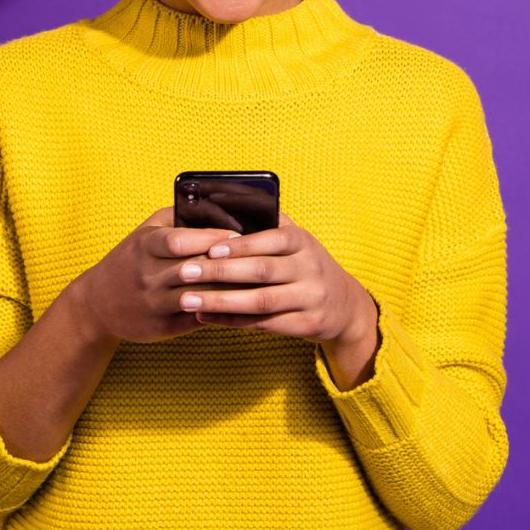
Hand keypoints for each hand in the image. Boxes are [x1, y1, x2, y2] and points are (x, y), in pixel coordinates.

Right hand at [72, 206, 241, 344]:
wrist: (97, 304)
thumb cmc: (132, 258)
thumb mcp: (147, 231)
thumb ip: (179, 217)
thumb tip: (221, 206)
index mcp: (144, 246)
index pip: (179, 241)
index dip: (210, 238)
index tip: (237, 235)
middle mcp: (146, 275)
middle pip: (193, 269)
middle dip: (226, 264)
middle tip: (257, 257)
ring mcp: (153, 304)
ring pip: (199, 296)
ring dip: (228, 289)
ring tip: (255, 281)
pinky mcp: (161, 328)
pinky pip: (197, 318)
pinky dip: (220, 311)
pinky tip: (241, 304)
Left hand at [175, 211, 378, 348]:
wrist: (345, 305)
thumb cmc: (305, 264)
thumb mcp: (296, 240)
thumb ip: (267, 224)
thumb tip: (223, 204)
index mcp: (303, 241)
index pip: (271, 240)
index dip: (241, 246)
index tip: (210, 248)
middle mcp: (310, 268)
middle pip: (262, 271)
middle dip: (220, 272)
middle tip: (185, 273)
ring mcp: (311, 298)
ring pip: (261, 302)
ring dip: (221, 301)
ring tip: (188, 300)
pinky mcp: (307, 325)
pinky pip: (265, 324)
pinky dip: (233, 321)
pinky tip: (206, 316)